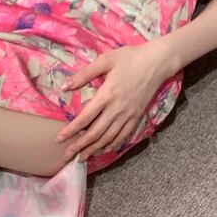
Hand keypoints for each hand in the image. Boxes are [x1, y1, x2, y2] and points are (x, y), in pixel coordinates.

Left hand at [55, 41, 173, 161]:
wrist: (157, 62)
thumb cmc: (130, 58)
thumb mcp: (105, 60)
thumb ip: (85, 74)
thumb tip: (65, 87)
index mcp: (107, 94)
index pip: (85, 118)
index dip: (71, 130)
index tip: (59, 139)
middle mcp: (117, 109)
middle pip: (95, 133)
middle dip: (80, 146)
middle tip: (67, 156)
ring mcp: (128, 115)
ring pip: (109, 138)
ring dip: (94, 150)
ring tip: (82, 158)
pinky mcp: (137, 117)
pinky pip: (123, 136)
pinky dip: (112, 145)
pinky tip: (104, 150)